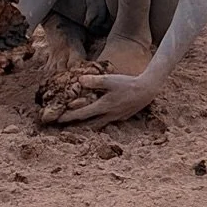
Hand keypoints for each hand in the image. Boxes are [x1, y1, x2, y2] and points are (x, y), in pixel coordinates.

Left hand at [44, 69, 158, 127]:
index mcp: (103, 106)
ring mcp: (117, 117)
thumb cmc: (128, 83)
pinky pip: (108, 122)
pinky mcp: (123, 116)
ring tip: (78, 125)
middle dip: (76, 125)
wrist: (147, 89)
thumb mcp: (110, 80)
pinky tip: (98, 118)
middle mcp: (108, 115)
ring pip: (99, 125)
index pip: (82, 114)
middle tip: (64, 126)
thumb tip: (79, 81)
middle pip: (89, 124)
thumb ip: (94, 81)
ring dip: (88, 125)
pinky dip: (100, 122)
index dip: (69, 117)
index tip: (58, 120)